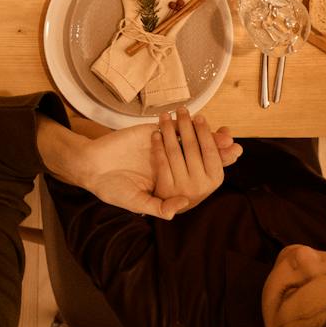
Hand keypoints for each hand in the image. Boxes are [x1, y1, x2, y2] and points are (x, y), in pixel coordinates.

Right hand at [60, 110, 237, 217]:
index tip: (232, 158)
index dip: (215, 165)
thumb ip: (158, 206)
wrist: (91, 166)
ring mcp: (162, 147)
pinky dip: (183, 123)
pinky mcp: (152, 134)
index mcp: (170, 182)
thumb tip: (181, 206)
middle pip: (199, 154)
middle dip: (218, 148)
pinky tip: (197, 120)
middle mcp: (171, 164)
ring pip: (189, 138)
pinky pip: (171, 127)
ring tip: (224, 133)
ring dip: (206, 134)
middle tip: (234, 145)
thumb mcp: (136, 202)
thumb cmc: (113, 189)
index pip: (198, 174)